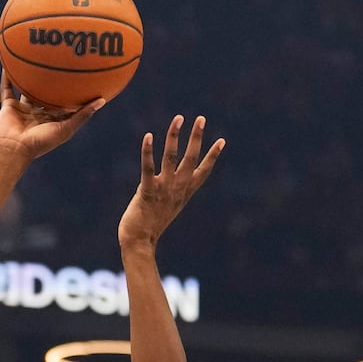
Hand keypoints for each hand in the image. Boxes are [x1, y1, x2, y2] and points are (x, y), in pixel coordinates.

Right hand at [0, 70, 102, 161]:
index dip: (73, 93)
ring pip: (27, 89)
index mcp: (52, 120)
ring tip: (35, 59)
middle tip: (61, 63)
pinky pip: (8, 88)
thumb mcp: (66, 129)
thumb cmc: (40, 142)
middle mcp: (38, 114)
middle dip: (53, 82)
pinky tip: (10, 63)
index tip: (82, 78)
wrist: (13, 149)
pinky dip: (7, 77)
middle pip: (47, 94)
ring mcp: (23, 110)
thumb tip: (103, 100)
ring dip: (29, 77)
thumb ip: (82, 115)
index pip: (65, 104)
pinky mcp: (9, 107)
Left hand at [118, 115, 224, 248]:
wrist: (140, 243)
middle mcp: (177, 188)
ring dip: (175, 136)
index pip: (203, 171)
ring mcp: (163, 189)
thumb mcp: (167, 206)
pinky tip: (149, 136)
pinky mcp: (147, 191)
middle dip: (196, 137)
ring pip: (172, 157)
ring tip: (179, 118)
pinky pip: (148, 167)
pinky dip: (148, 151)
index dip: (213, 155)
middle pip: (191, 158)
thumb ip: (171, 192)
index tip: (222, 140)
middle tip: (201, 118)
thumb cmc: (150, 225)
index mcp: (184, 192)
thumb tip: (173, 184)